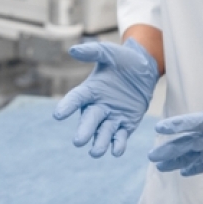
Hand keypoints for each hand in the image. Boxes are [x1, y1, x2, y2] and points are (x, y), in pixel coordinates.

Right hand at [53, 38, 160, 156]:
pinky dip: (118, 144)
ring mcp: (111, 117)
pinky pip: (120, 136)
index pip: (76, 99)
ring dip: (99, 143)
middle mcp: (97, 106)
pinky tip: (117, 151)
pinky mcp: (125, 124)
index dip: (67, 106)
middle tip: (78, 141)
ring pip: (103, 133)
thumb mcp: (109, 52)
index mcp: (90, 90)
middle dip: (84, 131)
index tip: (58, 115)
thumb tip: (73, 50)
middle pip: (89, 121)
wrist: (144, 69)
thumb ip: (93, 52)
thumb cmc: (123, 59)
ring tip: (95, 152)